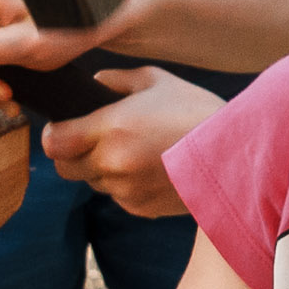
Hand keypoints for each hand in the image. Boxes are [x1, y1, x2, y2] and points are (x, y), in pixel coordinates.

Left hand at [37, 65, 210, 220]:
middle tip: (96, 139)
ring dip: (101, 169)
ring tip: (133, 151)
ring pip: (92, 182)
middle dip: (73, 153)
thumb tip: (94, 84)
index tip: (65, 127)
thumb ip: (116, 80)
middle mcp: (113, 163)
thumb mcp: (157, 80)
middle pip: (64, 167)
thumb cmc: (196, 111)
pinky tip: (151, 168)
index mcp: (111, 127)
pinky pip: (117, 196)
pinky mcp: (139, 208)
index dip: (54, 134)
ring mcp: (125, 190)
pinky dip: (125, 185)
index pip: (53, 142)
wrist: (235, 155)